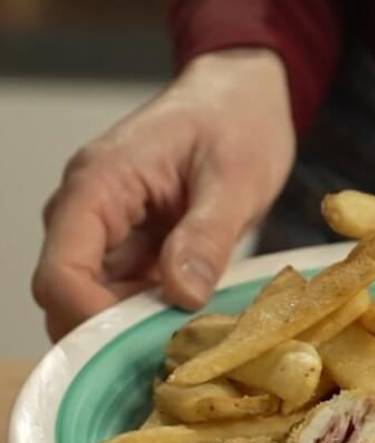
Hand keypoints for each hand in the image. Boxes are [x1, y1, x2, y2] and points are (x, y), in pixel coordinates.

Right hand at [32, 49, 295, 340]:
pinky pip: (127, 293)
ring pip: (96, 301)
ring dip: (136, 326)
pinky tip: (194, 320)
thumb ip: (207, 235)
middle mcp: (88, 209)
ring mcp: (107, 229)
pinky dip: (153, 313)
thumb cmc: (237, 119)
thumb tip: (182, 295)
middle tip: (177, 349)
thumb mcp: (237, 177)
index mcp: (99, 183)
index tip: (143, 344)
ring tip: (193, 336)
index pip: (61, 272)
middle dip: (112, 332)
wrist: (244, 93)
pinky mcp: (132, 244)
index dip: (90, 318)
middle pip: (68, 296)